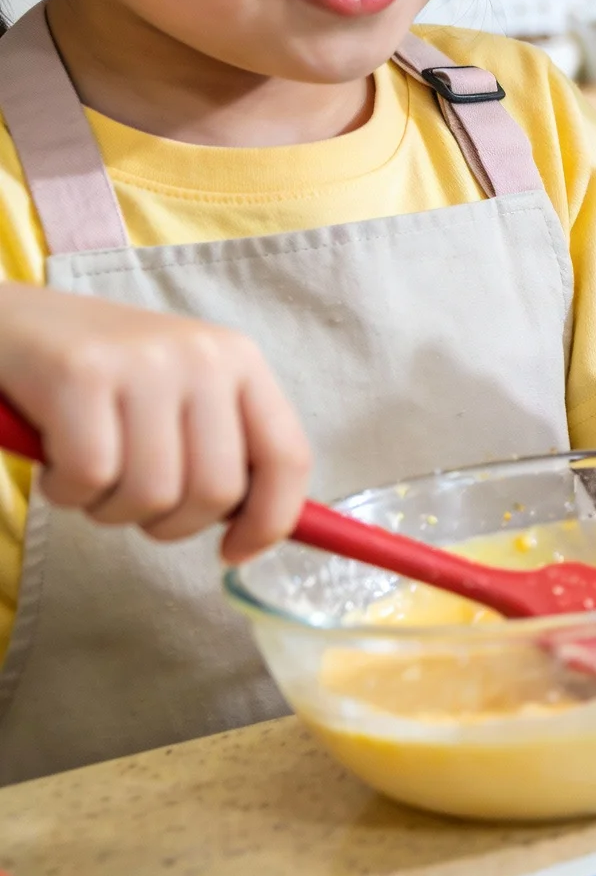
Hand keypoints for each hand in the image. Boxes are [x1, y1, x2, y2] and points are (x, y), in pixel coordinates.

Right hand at [0, 285, 310, 561]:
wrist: (4, 322)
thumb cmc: (94, 375)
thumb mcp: (176, 395)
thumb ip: (220, 448)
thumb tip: (255, 531)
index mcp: (239, 361)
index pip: (287, 457)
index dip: (269, 522)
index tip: (234, 553)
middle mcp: (203, 356)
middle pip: (217, 491)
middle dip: (169, 525)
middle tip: (130, 506)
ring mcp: (144, 361)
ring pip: (153, 494)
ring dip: (110, 510)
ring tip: (86, 477)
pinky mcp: (81, 373)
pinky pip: (91, 477)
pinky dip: (66, 491)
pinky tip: (54, 463)